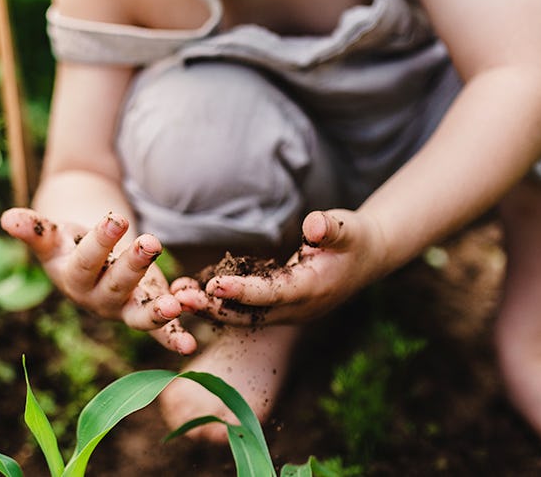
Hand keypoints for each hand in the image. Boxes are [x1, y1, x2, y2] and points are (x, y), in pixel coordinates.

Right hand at [0, 207, 196, 353]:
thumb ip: (34, 229)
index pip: (86, 260)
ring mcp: (124, 310)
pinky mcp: (147, 314)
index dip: (101, 241)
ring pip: (141, 316)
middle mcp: (97, 300)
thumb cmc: (67, 245)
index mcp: (73, 278)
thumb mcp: (51, 235)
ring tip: (181, 302)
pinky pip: (162, 331)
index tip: (117, 217)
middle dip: (134, 266)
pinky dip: (177, 334)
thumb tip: (7, 218)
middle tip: (152, 242)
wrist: (86, 261)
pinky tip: (193, 331)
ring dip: (161, 312)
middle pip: (116, 286)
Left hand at [174, 209, 386, 325]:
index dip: (243, 291)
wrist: (366, 258)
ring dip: (208, 306)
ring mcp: (285, 310)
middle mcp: (295, 308)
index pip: (272, 293)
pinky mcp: (275, 305)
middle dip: (213, 306)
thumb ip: (330, 229)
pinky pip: (242, 307)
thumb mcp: (349, 228)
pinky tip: (187, 291)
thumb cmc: (355, 238)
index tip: (214, 284)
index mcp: (311, 289)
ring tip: (174, 294)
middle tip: (178, 297)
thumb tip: (314, 225)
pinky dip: (216, 301)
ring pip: (241, 314)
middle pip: (248, 313)